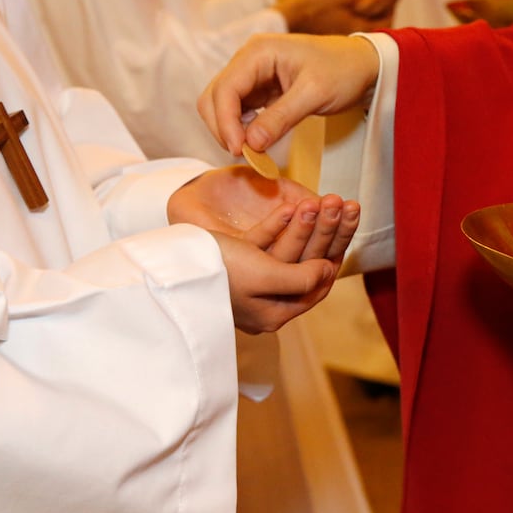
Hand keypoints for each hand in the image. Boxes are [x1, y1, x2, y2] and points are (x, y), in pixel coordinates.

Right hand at [168, 167, 360, 332]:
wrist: (165, 267)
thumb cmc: (218, 275)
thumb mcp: (267, 278)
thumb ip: (301, 279)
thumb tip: (326, 272)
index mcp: (273, 313)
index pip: (316, 286)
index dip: (335, 255)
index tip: (347, 226)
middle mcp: (262, 302)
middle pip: (304, 264)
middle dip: (324, 231)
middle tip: (340, 202)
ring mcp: (246, 283)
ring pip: (286, 250)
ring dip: (304, 223)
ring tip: (322, 198)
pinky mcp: (228, 263)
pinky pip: (260, 243)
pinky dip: (274, 225)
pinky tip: (286, 206)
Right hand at [198, 33, 380, 154]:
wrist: (363, 65)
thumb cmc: (343, 71)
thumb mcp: (315, 94)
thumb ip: (281, 117)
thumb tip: (251, 143)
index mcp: (258, 52)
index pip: (225, 89)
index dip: (225, 122)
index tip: (239, 150)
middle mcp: (249, 60)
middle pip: (215, 97)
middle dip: (223, 127)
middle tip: (244, 155)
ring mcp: (253, 74)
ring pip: (223, 105)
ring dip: (230, 129)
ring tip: (251, 151)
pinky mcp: (260, 89)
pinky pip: (239, 110)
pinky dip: (242, 127)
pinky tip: (256, 142)